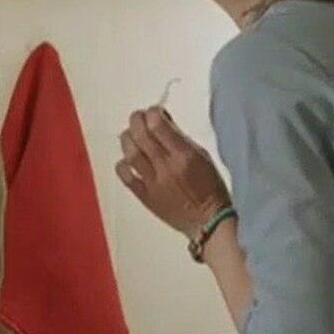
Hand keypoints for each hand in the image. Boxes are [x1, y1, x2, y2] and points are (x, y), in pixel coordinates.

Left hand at [114, 106, 229, 238]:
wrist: (209, 221)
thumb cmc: (211, 188)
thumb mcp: (203, 157)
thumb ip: (181, 140)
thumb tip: (163, 122)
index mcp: (184, 156)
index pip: (159, 125)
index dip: (152, 113)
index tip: (154, 112)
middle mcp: (166, 167)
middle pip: (141, 136)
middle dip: (137, 121)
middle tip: (138, 118)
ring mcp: (154, 183)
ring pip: (131, 154)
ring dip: (127, 139)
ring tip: (131, 135)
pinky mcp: (146, 197)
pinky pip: (126, 177)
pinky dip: (122, 165)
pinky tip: (127, 160)